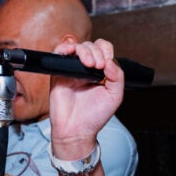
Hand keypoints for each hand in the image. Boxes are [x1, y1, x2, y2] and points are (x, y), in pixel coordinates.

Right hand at [47, 39, 123, 157]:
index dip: (106, 51)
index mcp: (100, 72)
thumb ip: (118, 77)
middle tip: (98, 67)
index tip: (106, 65)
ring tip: (89, 64)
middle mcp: (86, 68)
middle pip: (91, 46)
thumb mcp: (115, 96)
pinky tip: (72, 54)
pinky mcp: (58, 72)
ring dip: (85, 50)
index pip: (104, 50)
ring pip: (77, 47)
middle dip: (97, 52)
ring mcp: (72, 69)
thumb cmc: (94, 116)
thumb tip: (110, 61)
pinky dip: (65, 47)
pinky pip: (59, 52)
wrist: (77, 130)